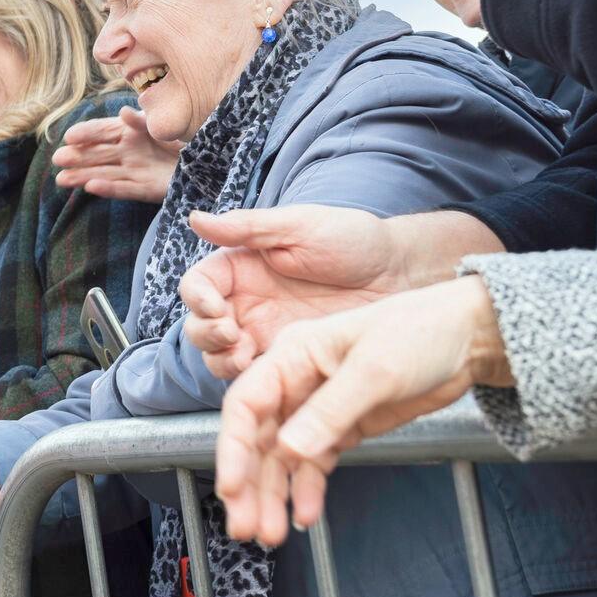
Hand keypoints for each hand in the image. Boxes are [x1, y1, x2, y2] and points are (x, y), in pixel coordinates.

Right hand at [53, 107, 180, 202]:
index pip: (102, 131)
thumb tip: (123, 113)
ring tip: (62, 179)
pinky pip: (124, 189)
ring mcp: (135, 171)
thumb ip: (143, 120)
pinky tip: (90, 188)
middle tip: (58, 159)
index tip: (69, 136)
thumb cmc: (188, 136)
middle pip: (98, 155)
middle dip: (77, 157)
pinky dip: (108, 189)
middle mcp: (129, 151)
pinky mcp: (146, 189)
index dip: (86, 134)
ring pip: (104, 174)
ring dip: (83, 176)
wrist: (212, 159)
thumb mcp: (165, 123)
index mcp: (131, 131)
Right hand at [179, 206, 412, 378]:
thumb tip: (196, 218)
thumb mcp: (300, 226)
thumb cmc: (353, 241)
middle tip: (233, 334)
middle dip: (206, 333)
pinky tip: (263, 372)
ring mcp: (263, 333)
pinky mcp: (285, 358)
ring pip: (218, 354)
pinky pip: (253, 375)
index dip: (198, 298)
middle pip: (200, 324)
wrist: (400, 274)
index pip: (198, 285)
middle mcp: (245, 302)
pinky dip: (248, 378)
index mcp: (241, 267)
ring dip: (220, 358)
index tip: (217, 307)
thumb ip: (247, 227)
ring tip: (244, 356)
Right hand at [215, 275, 512, 546]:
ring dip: (274, 495)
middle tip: (246, 526)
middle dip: (249, 484)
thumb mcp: (374, 369)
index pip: (246, 405)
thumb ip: (330, 411)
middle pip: (259, 439)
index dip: (233, 448)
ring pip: (283, 458)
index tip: (231, 487)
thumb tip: (290, 450)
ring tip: (269, 534)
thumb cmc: (421, 331)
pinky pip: (314, 464)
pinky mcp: (342, 427)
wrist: (469, 337)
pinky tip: (305, 515)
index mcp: (292, 355)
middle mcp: (296, 383)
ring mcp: (317, 408)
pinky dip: (307, 490)